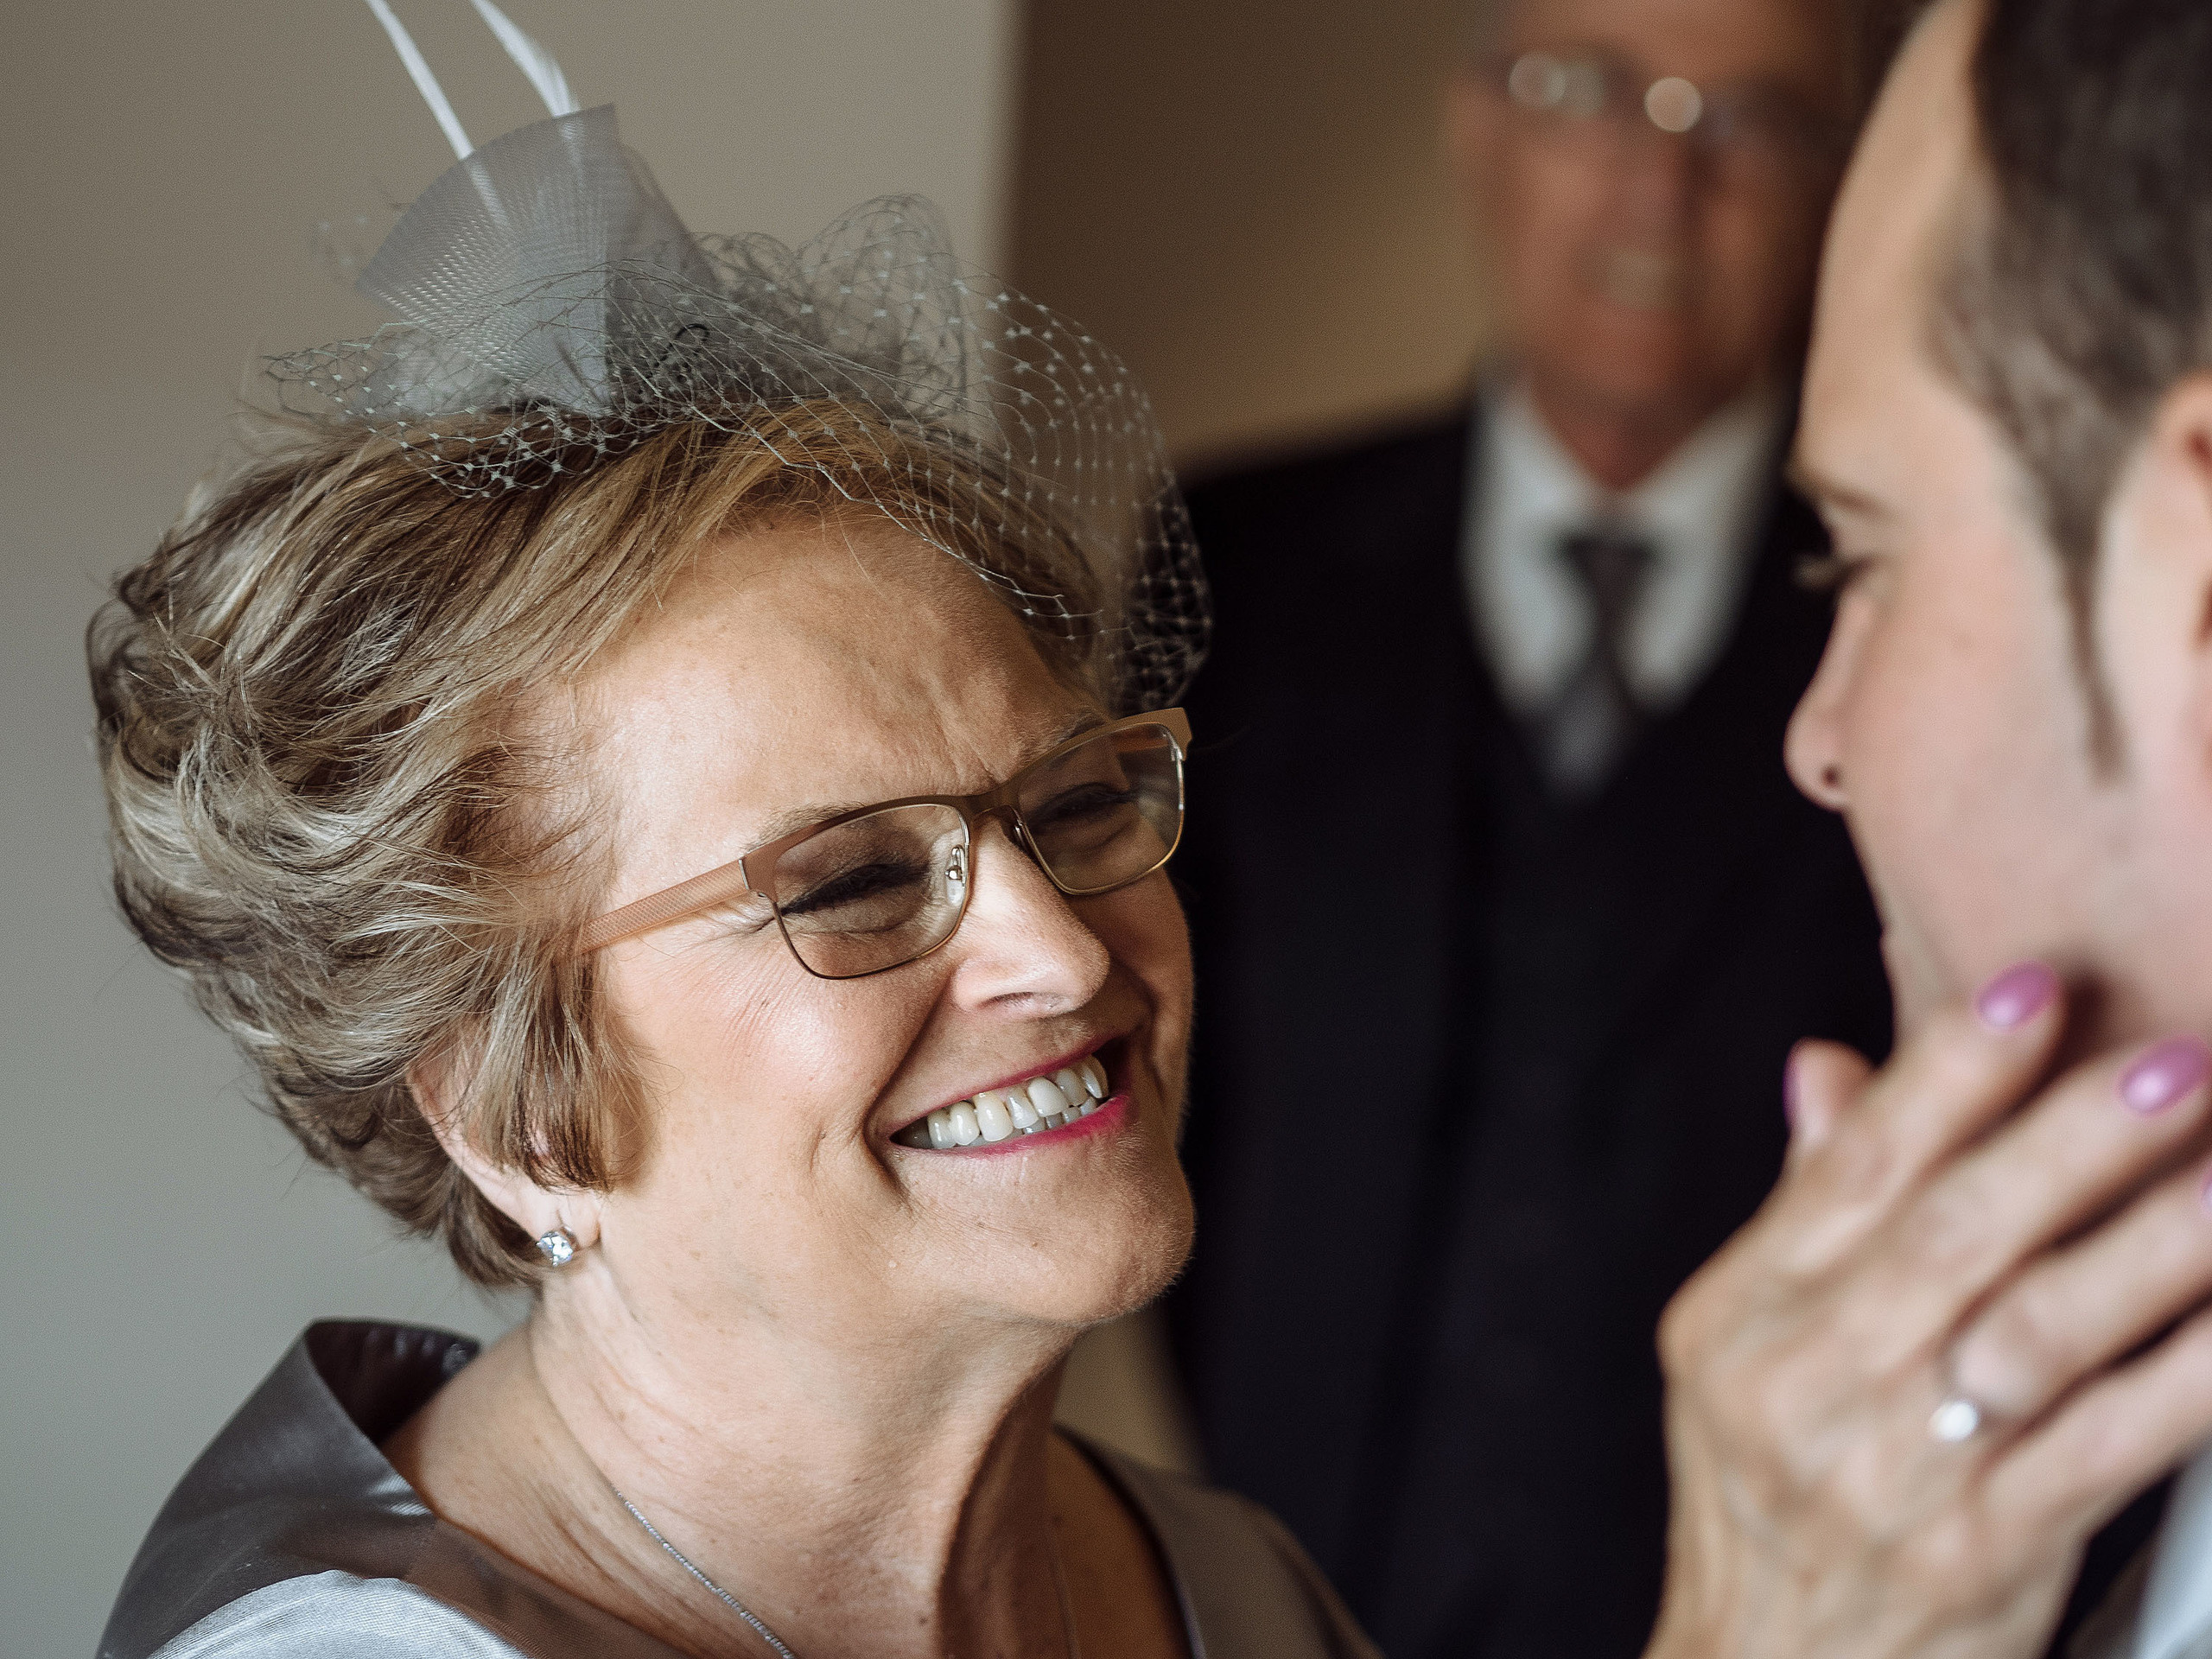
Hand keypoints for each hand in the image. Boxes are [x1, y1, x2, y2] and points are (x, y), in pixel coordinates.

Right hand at [1645, 966, 2211, 1658]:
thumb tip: (1828, 1069)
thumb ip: (1804, 1210)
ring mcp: (1892, 1471)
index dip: (1944, 1072)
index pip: (1851, 1167)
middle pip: (1953, 1232)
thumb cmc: (1769, 1504)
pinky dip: (2192, 1368)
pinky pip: (2112, 1442)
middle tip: (2170, 1059)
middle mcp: (1804, 1384)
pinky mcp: (1982, 1551)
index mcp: (1740, 1317)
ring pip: (2043, 1328)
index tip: (2028, 988)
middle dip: (2071, 1136)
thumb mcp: (1743, 1354)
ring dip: (2156, 1238)